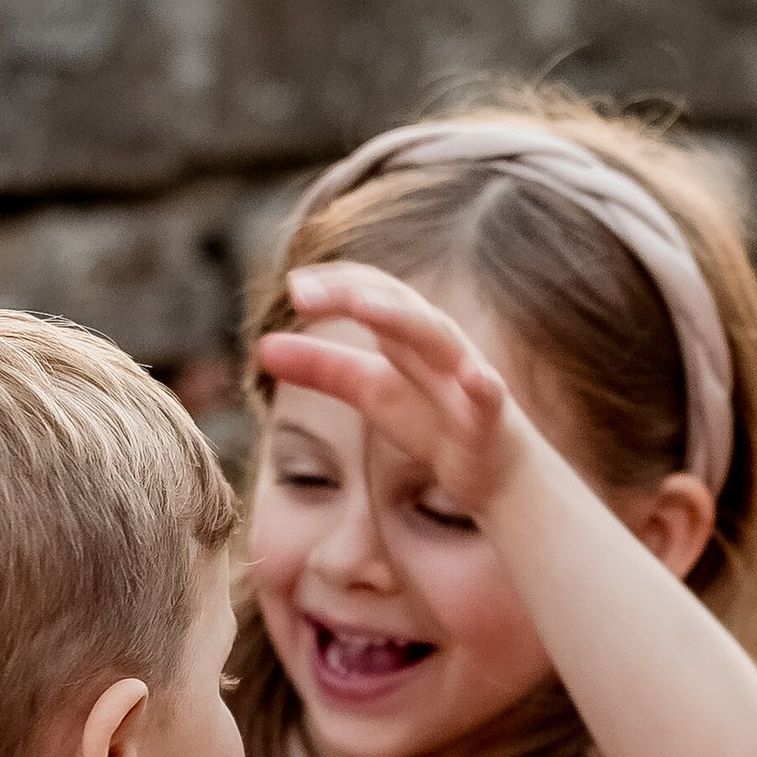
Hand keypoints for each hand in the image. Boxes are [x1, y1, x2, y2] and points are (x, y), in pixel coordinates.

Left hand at [263, 268, 533, 520]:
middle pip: (394, 304)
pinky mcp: (488, 418)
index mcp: (405, 335)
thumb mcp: (368, 392)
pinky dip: (481, 383)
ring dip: (401, 318)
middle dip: (348, 292)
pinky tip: (472, 376)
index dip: (332, 283)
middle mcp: (436, 345)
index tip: (292, 286)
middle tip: (299, 292)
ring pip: (437, 337)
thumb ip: (319, 368)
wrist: (495, 473)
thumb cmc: (434, 424)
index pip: (369, 289)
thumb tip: (260, 346)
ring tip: (360, 306)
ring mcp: (465, 377)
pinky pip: (488, 395)